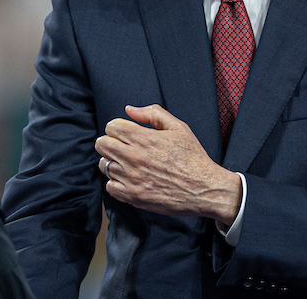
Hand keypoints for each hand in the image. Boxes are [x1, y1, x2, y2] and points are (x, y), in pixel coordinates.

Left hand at [94, 104, 241, 223]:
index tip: (125, 133)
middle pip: (101, 144)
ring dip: (112, 162)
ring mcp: (131, 178)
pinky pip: (109, 187)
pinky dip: (116, 183)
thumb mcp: (178, 128)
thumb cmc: (193, 157)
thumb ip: (153, 114)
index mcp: (143, 138)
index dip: (117, 128)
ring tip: (126, 164)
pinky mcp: (133, 196)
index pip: (111, 127)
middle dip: (110, 142)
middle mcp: (134, 157)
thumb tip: (130, 110)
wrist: (204, 189)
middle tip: (122, 147)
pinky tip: (129, 179)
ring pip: (104, 165)